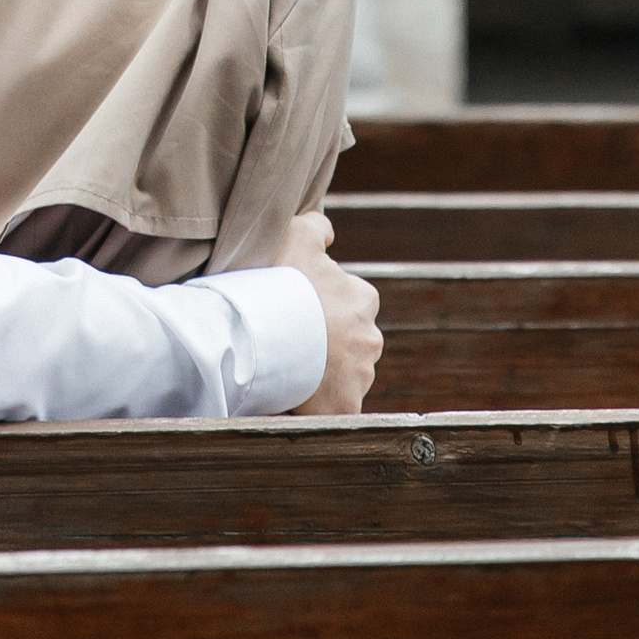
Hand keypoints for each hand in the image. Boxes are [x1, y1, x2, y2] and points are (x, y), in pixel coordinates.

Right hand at [279, 208, 381, 415]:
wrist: (269, 332)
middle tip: (289, 345)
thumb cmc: (282, 282)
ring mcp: (360, 375)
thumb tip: (328, 232)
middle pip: (348, 343)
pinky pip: (334, 411)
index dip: (321, 308)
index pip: (350, 304)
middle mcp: (370, 337)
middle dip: (326, 346)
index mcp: (364, 298)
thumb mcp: (296, 234)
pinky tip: (292, 404)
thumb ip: (316, 226)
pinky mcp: (345, 407)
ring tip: (286, 374)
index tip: (296, 313)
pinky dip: (318, 409)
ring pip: (342, 377)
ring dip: (322, 377)